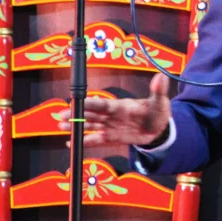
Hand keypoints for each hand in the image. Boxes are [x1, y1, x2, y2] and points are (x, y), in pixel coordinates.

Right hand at [56, 73, 171, 146]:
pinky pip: (97, 140)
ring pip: (90, 126)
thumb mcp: (160, 102)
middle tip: (60, 116)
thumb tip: (161, 76)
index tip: (76, 102)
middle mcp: (111, 116)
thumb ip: (158, 91)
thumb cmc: (157, 112)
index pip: (102, 104)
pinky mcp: (112, 138)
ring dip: (77, 127)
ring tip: (61, 127)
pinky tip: (73, 144)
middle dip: (76, 115)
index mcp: (120, 106)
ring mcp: (111, 127)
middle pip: (91, 115)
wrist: (159, 129)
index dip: (89, 104)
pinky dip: (85, 142)